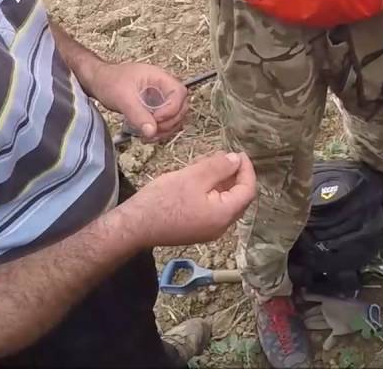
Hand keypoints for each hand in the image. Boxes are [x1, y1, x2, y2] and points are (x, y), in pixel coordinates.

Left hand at [90, 63, 188, 142]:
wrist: (98, 81)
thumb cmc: (109, 81)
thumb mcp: (123, 97)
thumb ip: (137, 114)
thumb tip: (151, 131)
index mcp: (160, 78)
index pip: (179, 93)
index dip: (172, 109)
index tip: (156, 119)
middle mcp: (164, 87)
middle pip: (181, 107)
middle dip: (170, 122)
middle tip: (153, 131)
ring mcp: (160, 98)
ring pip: (175, 117)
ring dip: (165, 130)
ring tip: (148, 136)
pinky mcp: (154, 108)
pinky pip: (164, 122)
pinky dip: (158, 131)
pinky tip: (145, 136)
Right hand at [125, 152, 257, 246]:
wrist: (135, 226)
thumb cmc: (162, 200)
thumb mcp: (193, 177)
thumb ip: (218, 167)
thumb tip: (236, 160)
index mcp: (224, 215)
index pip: (247, 190)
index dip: (247, 169)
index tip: (239, 153)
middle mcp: (221, 227)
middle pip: (238, 198)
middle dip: (234, 175)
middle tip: (223, 156)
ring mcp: (208, 231)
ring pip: (224, 202)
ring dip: (220, 182)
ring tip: (207, 163)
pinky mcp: (196, 230)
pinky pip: (212, 208)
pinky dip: (210, 192)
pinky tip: (197, 178)